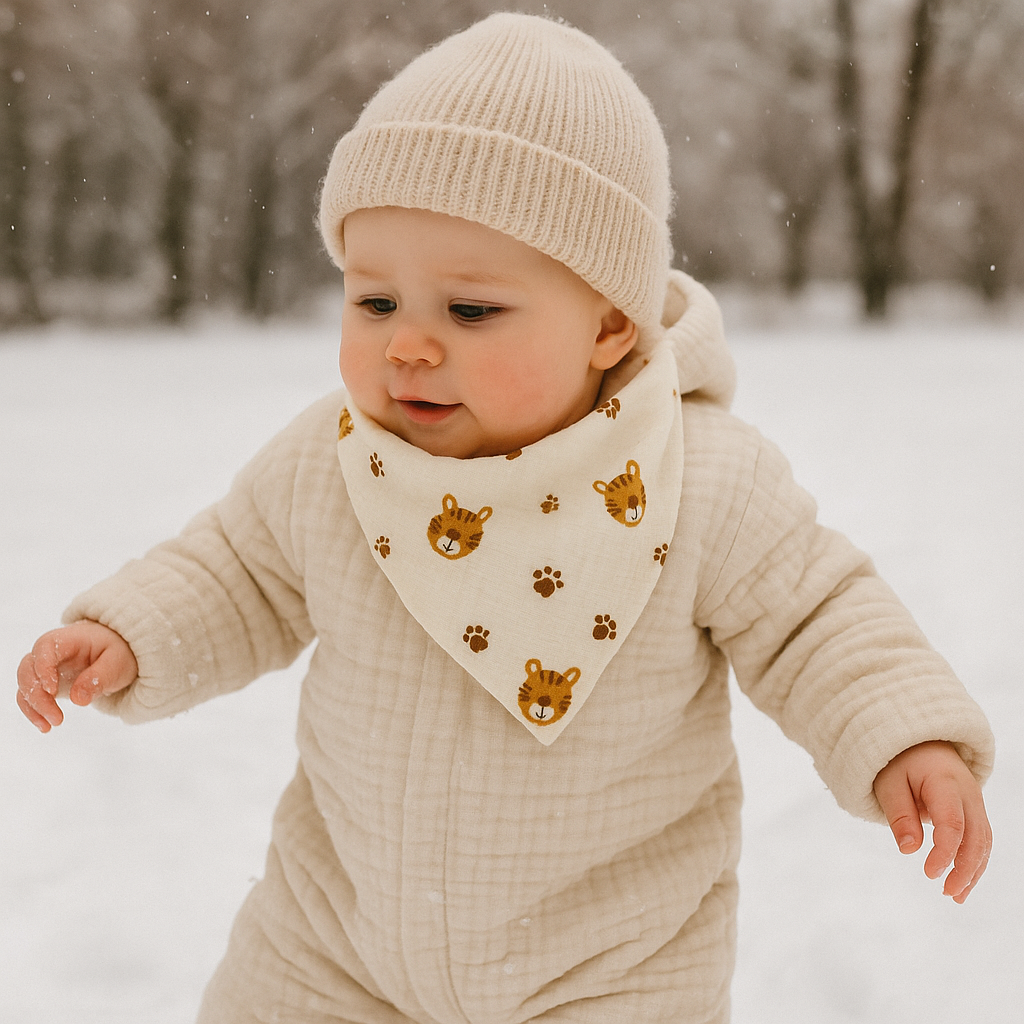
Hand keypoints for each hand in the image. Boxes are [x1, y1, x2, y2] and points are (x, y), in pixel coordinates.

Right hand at [16, 621, 137, 732]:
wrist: (116, 653)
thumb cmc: (116, 651)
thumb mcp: (117, 661)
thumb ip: (98, 677)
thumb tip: (77, 699)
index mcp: (68, 639)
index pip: (45, 648)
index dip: (43, 668)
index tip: (53, 691)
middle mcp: (50, 652)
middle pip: (28, 668)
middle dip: (37, 695)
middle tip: (56, 718)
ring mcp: (44, 668)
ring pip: (25, 684)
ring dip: (33, 706)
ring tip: (49, 726)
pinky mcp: (44, 683)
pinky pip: (29, 696)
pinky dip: (33, 711)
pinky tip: (45, 727)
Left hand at [873, 740, 991, 902]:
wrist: (919, 742)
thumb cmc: (899, 762)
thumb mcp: (888, 782)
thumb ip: (899, 814)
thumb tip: (909, 850)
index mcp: (945, 783)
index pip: (952, 823)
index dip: (944, 852)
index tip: (929, 873)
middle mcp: (968, 794)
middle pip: (976, 836)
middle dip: (965, 868)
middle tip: (946, 892)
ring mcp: (975, 803)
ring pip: (983, 841)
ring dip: (973, 870)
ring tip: (955, 896)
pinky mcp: (974, 812)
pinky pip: (981, 839)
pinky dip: (974, 862)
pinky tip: (962, 883)